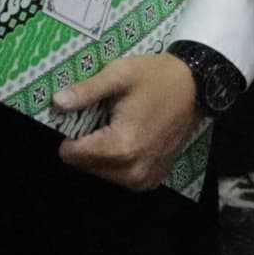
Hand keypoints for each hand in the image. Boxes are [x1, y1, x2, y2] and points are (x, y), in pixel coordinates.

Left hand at [53, 51, 200, 189]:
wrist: (197, 87)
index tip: (82, 116)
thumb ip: (87, 91)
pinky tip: (127, 138)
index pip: (72, 154)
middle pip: (84, 165)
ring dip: (100, 154)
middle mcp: (132, 170)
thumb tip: (56, 103)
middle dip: (85, 144)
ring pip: (100, 173)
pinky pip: (119, 176)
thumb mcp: (120, 74)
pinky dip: (116, 161)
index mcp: (121, 146)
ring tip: (115, 127)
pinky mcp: (152, 180)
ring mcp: (144, 179)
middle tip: (102, 119)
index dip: (70, 133)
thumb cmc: (157, 77)